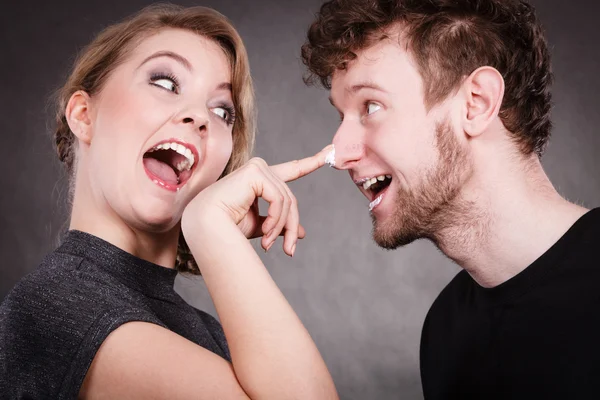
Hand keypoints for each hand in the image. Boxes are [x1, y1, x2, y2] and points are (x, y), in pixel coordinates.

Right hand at [182, 145, 332, 256]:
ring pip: (287, 200)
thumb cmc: (227, 228)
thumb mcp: (262, 227)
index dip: (312, 161)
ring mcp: (258, 167)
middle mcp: (260, 169)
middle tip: (289, 250)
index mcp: (261, 180)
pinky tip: (267, 234)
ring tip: (272, 246)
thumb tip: (302, 232)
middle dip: (291, 226)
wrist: (207, 229)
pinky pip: (279, 198)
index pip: (292, 169)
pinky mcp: (256, 171)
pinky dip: (276, 219)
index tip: (330, 151)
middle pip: (291, 198)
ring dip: (282, 228)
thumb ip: (280, 225)